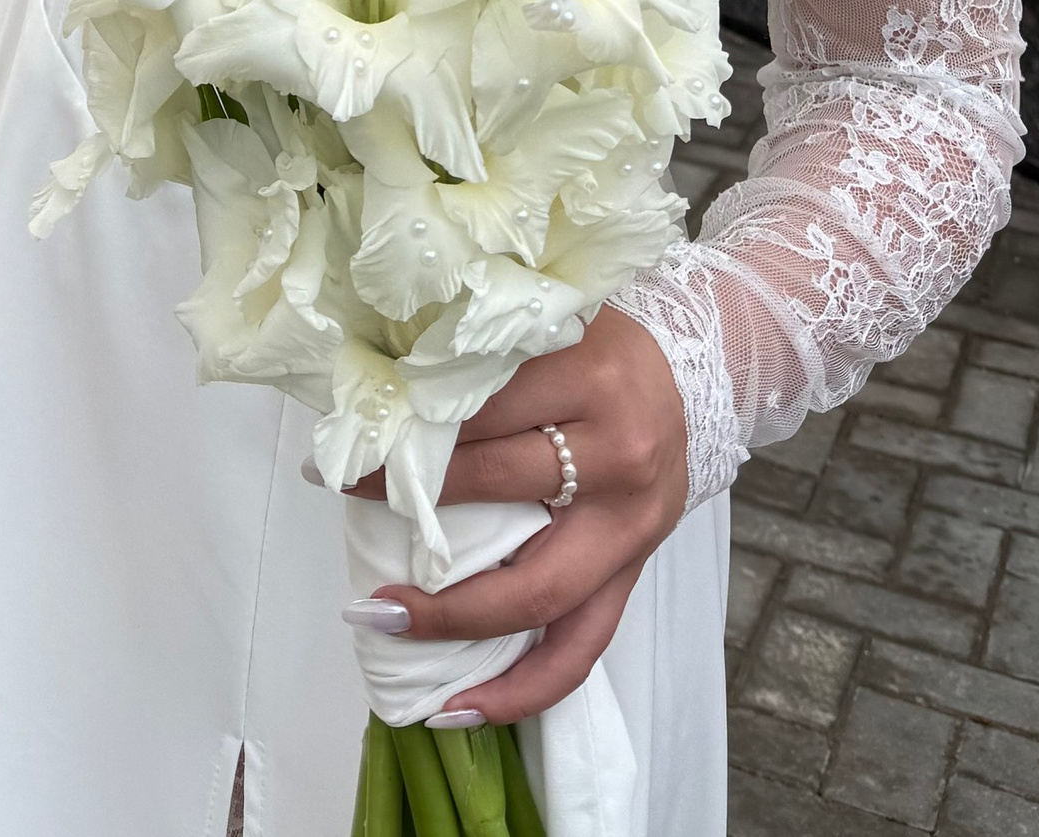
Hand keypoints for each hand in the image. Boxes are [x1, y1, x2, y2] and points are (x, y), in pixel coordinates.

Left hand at [357, 310, 691, 723]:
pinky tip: (461, 709)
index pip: (483, 409)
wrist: (690, 378)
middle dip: (417, 518)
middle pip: (502, 492)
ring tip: (386, 625)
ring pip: (538, 591)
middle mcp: (616, 453)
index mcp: (588, 377)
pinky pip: (581, 648)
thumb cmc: (600, 349)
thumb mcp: (549, 329)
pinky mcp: (633, 573)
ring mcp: (629, 526)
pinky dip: (522, 689)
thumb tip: (377, 397)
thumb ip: (482, 358)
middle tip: (348, 508)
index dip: (411, 434)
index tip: (348, 459)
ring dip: (454, 618)